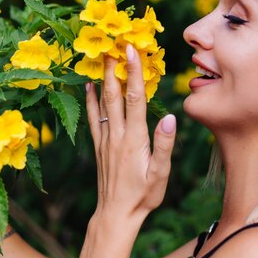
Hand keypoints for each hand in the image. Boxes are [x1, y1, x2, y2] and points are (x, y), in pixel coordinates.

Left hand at [85, 44, 176, 223]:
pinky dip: (89, 99)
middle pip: (114, 94)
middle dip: (114, 67)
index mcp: (134, 139)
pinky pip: (92, 116)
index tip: (131, 51)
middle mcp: (116, 134)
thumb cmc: (143, 196)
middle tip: (114, 44)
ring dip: (102, 78)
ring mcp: (105, 139)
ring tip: (101, 56)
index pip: (134, 98)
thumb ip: (164, 145)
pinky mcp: (99, 145)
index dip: (133, 72)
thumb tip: (170, 116)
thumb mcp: (160, 174)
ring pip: (102, 102)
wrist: (116, 214)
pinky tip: (88, 85)